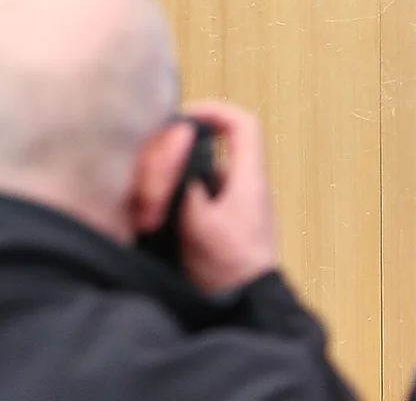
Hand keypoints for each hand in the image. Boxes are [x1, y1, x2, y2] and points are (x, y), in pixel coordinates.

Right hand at [174, 98, 278, 297]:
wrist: (249, 305)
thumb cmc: (231, 270)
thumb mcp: (200, 225)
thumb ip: (187, 189)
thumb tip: (178, 168)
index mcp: (250, 180)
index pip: (244, 124)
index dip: (216, 110)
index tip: (188, 116)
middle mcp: (251, 187)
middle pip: (225, 146)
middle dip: (192, 147)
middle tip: (167, 156)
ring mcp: (244, 206)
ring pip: (213, 173)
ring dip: (188, 177)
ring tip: (164, 194)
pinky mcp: (234, 224)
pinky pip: (210, 196)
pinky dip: (190, 198)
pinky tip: (172, 218)